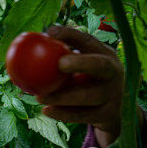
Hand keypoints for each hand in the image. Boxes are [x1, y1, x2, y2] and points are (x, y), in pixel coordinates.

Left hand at [35, 26, 124, 147]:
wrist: (110, 113)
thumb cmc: (87, 83)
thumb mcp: (81, 68)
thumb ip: (63, 56)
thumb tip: (32, 43)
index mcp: (106, 55)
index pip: (89, 41)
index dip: (71, 35)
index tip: (50, 32)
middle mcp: (114, 73)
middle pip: (99, 66)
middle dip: (80, 63)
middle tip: (60, 64)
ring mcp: (113, 95)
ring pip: (86, 96)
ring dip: (61, 97)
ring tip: (39, 97)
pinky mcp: (108, 115)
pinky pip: (82, 115)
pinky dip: (63, 114)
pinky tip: (46, 111)